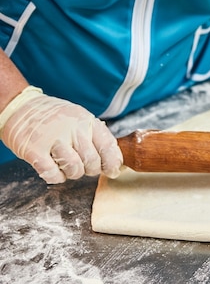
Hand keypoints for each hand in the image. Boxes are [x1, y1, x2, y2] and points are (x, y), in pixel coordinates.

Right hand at [0, 86, 122, 183]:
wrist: (19, 107)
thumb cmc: (54, 117)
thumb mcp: (79, 117)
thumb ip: (96, 135)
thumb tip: (115, 160)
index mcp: (86, 120)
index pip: (108, 146)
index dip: (113, 163)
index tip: (112, 170)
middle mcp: (72, 129)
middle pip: (92, 161)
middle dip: (92, 170)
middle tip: (85, 167)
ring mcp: (53, 139)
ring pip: (75, 169)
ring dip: (74, 173)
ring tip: (67, 166)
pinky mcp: (34, 151)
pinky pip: (53, 174)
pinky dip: (57, 177)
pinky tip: (54, 170)